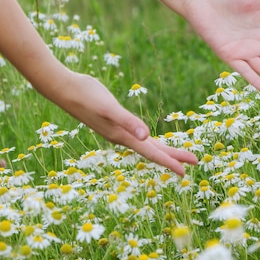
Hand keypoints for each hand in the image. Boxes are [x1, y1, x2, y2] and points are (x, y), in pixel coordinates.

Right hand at [54, 72, 197, 175]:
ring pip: (147, 145)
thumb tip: (146, 136)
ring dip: (164, 150)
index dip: (170, 162)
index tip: (186, 172)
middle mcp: (122, 137)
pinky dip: (149, 140)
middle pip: (154, 151)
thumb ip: (128, 122)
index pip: (152, 153)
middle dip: (174, 157)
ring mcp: (118, 131)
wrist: (64, 88)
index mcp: (124, 137)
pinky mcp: (115, 122)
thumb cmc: (86, 96)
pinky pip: (138, 135)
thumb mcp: (109, 107)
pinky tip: (150, 138)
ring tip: (179, 154)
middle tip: (195, 162)